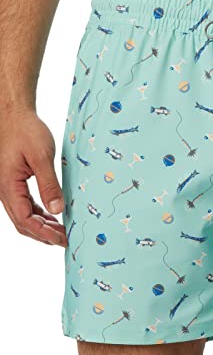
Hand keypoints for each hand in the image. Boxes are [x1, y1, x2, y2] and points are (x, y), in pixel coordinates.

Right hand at [0, 109, 67, 246]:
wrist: (13, 114)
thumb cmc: (26, 131)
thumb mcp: (41, 157)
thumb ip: (49, 184)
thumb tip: (57, 209)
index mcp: (9, 186)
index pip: (25, 220)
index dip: (44, 233)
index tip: (62, 239)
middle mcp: (5, 190)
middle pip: (22, 223)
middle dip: (44, 235)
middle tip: (66, 240)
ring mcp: (8, 187)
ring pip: (23, 215)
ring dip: (42, 226)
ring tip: (62, 232)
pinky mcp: (14, 182)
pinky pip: (25, 204)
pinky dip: (39, 214)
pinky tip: (53, 216)